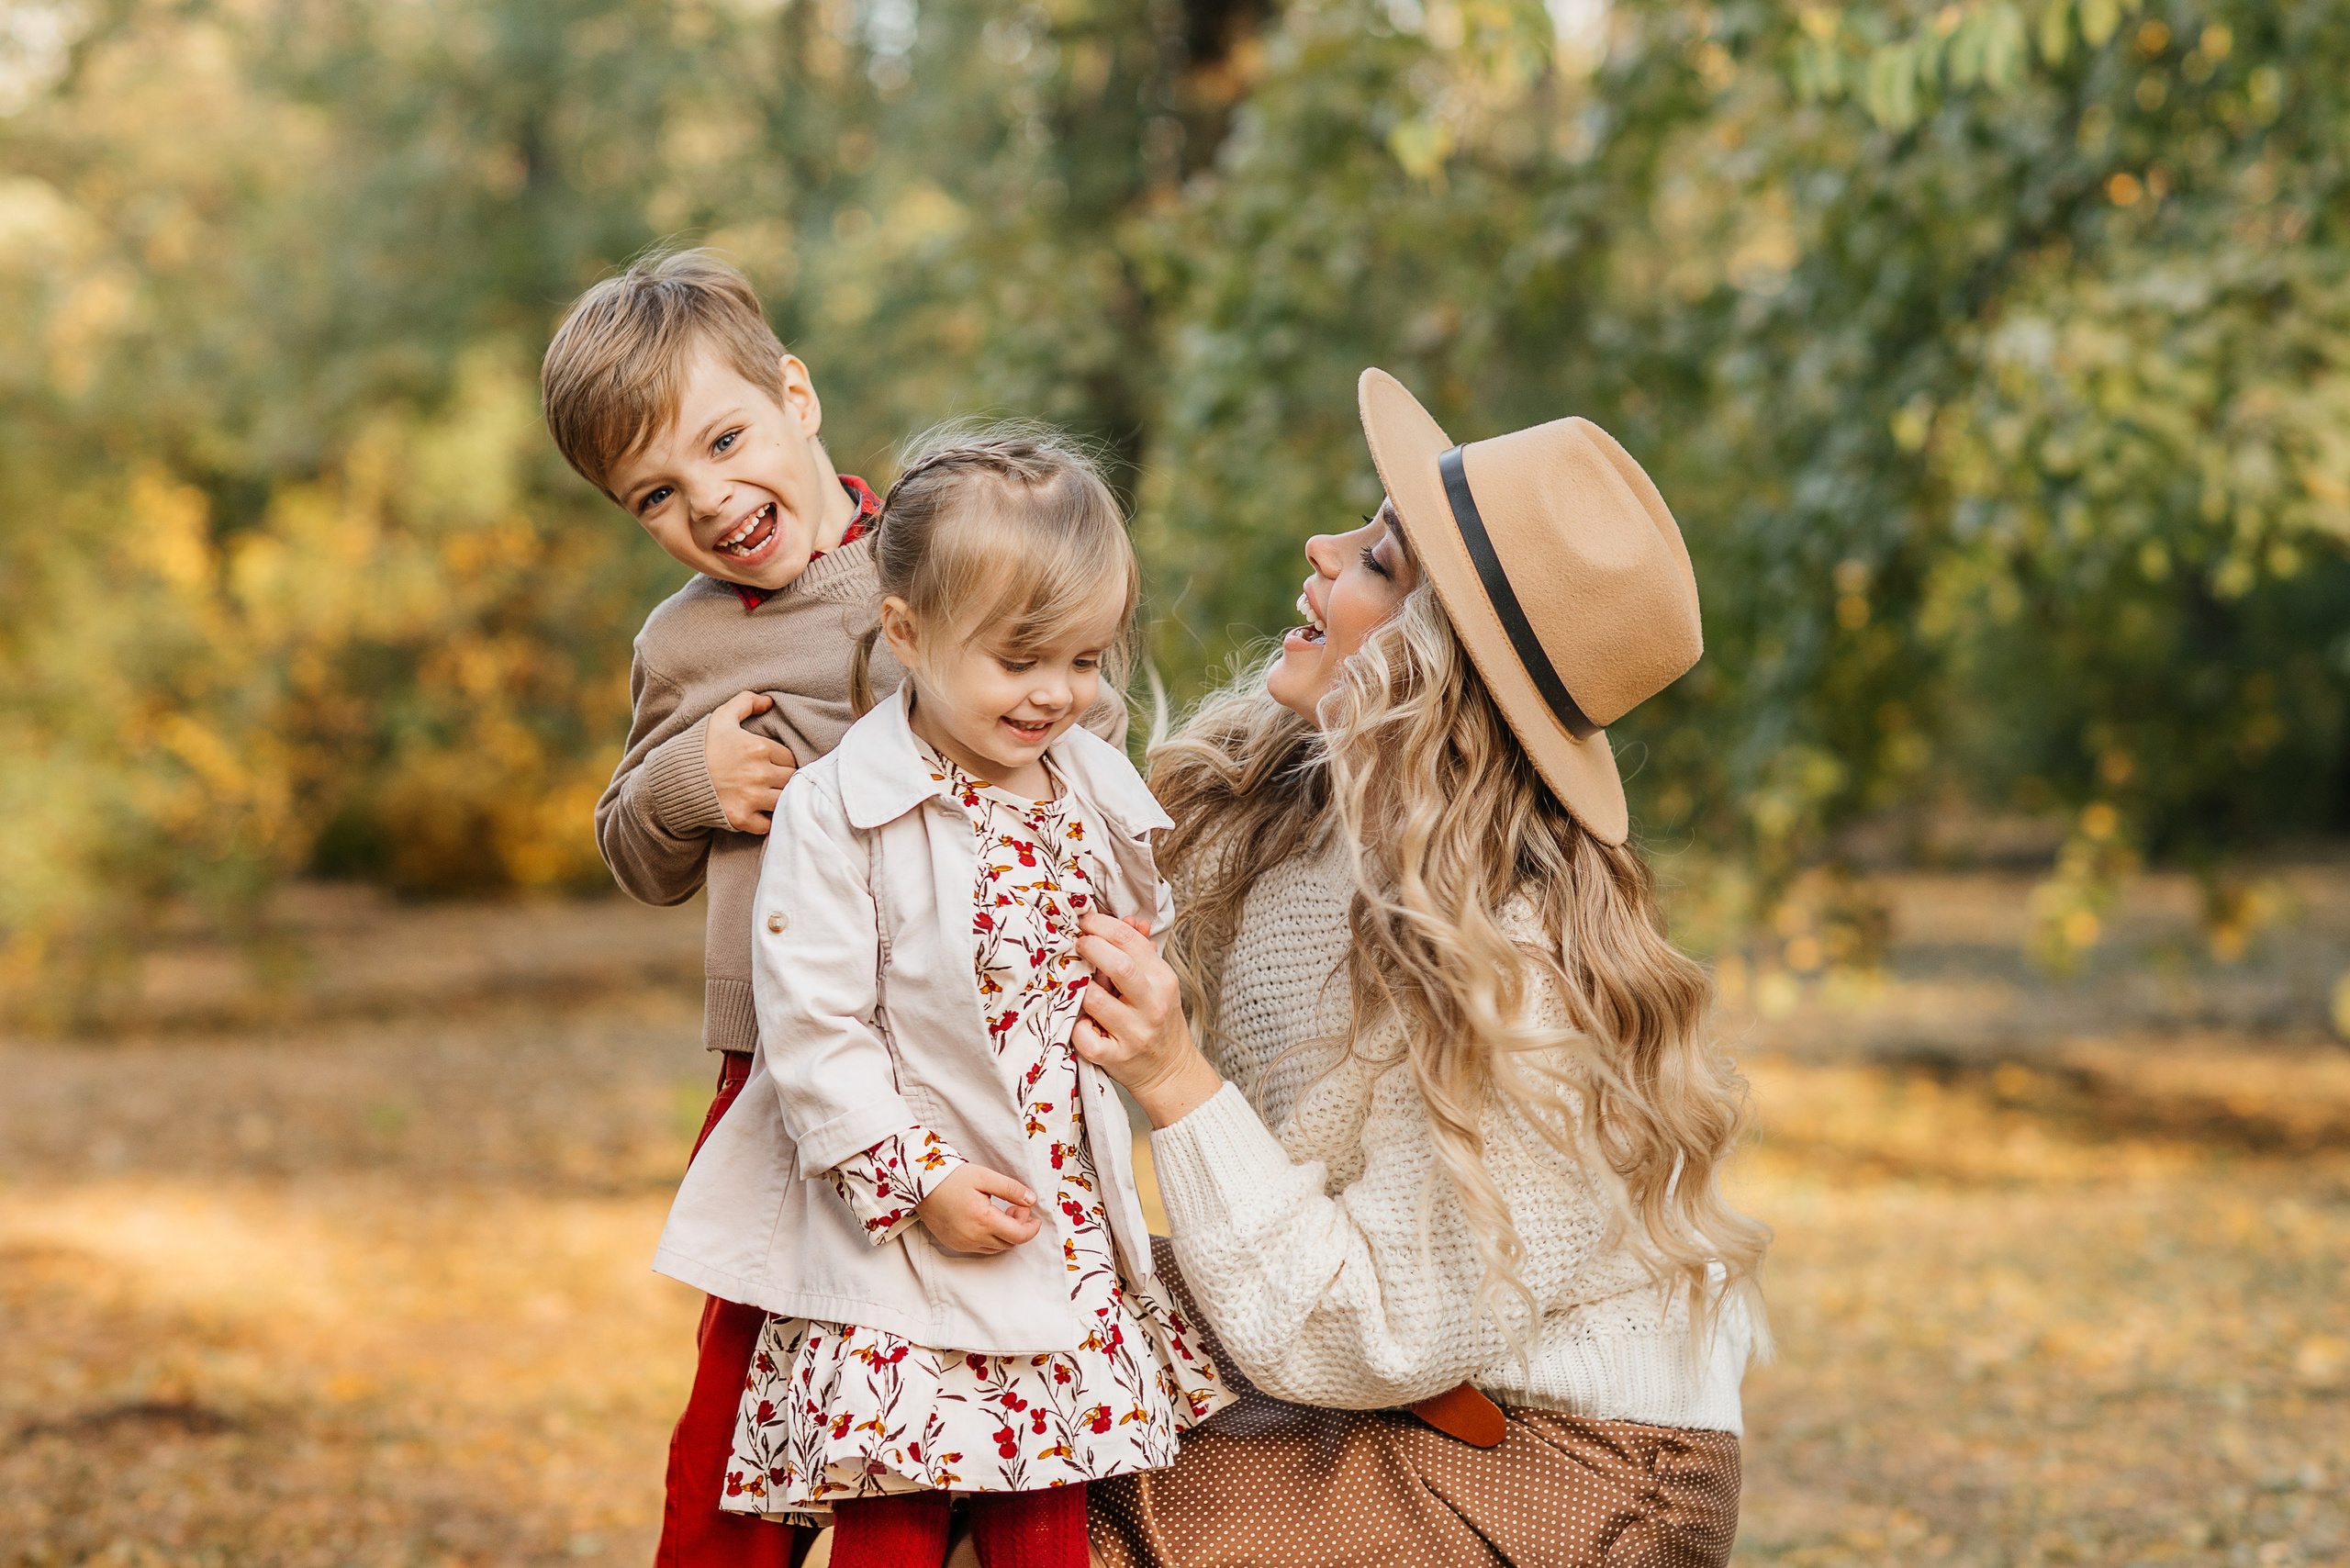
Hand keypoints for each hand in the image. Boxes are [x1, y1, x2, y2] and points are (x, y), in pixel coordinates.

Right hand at [705, 691, 796, 833]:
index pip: (790, 758)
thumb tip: (769, 702)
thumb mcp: (721, 718)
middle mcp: (759, 773)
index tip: (773, 764)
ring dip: (778, 799)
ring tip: (768, 796)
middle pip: (791, 779)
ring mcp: (751, 797)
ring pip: (784, 800)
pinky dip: (766, 820)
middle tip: (772, 780)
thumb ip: (745, 702)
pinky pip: (768, 824)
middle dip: (784, 779)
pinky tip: (758, 812)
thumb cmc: (701, 747)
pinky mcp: (741, 818)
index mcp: (758, 747)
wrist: (674, 778)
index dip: (783, 761)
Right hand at [914, 1163, 1041, 1254]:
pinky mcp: (954, 1244)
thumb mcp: (985, 1176)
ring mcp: (962, 1244)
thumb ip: (1011, 1189)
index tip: (1035, 1217)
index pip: (1018, 1235)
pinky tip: (988, 1220)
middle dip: (1019, 1227)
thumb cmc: (952, 1177)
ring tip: (1003, 1212)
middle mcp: (973, 1237)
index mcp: (983, 1220)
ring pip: (996, 1248)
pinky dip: (991, 1238)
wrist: (919, 1184)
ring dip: (1005, 1234)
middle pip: (1008, 1243)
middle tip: (1017, 1207)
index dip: (1031, 1228)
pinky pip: (981, 1248)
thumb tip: (1031, 1200)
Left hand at [1071, 912, 1224, 1128]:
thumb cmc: (1159, 1022)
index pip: (1130, 942)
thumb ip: (1143, 952)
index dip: (1102, 925)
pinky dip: (1075, 1023)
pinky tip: (1080, 1018)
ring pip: (1095, 999)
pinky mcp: (1113, 1057)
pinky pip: (1083, 1034)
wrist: (1170, 1072)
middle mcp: (1151, 1006)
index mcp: (1163, 981)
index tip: (1085, 922)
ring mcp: (1133, 1033)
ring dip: (1079, 985)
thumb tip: (1129, 921)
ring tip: (1076, 980)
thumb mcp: (1159, 984)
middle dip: (1090, 946)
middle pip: (1119, 966)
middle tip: (1077, 943)